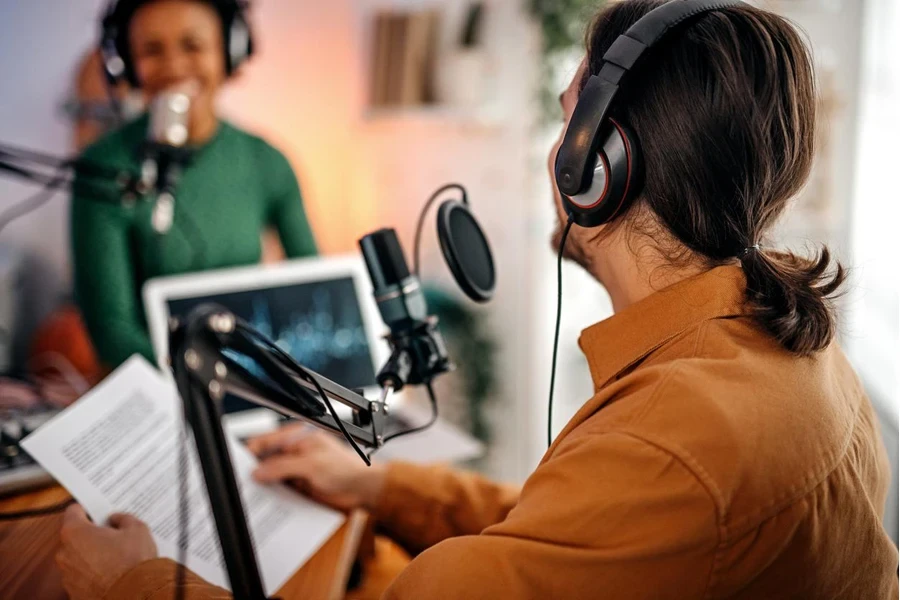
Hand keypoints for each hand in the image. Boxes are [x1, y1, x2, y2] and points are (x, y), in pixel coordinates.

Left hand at [56, 505, 157, 599]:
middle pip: (75, 536)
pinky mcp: (73, 593)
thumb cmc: (132, 561)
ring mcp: (67, 575)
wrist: (133, 595)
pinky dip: (93, 575)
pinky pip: (82, 577)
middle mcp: (64, 553)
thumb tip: (116, 520)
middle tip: (113, 535)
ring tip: (116, 558)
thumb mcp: (137, 529)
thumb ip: (123, 519)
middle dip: (91, 535)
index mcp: (75, 532)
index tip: (97, 511)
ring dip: (91, 556)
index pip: (73, 511)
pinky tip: (112, 574)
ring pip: (77, 558)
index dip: (87, 509)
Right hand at [248, 424, 386, 511]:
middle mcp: (293, 453)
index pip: (265, 442)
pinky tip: (266, 504)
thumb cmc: (346, 468)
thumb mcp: (312, 464)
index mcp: (296, 438)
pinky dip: (272, 497)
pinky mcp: (298, 486)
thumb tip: (259, 471)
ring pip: (270, 478)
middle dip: (254, 472)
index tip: (239, 466)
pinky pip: (279, 491)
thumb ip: (283, 466)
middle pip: (264, 460)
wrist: (362, 488)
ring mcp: (295, 470)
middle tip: (243, 484)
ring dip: (263, 487)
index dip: (250, 453)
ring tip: (251, 497)